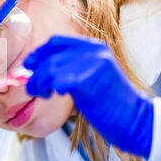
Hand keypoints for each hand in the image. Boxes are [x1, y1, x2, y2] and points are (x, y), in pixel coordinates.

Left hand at [23, 35, 153, 158]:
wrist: (132, 119)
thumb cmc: (107, 101)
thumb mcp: (90, 75)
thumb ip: (69, 67)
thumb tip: (36, 67)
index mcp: (94, 46)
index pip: (57, 41)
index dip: (39, 52)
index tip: (28, 64)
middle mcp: (93, 51)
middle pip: (51, 57)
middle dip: (36, 74)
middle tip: (32, 88)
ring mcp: (92, 64)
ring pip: (50, 69)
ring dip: (39, 83)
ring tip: (42, 94)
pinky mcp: (87, 80)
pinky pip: (57, 81)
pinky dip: (51, 88)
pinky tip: (55, 94)